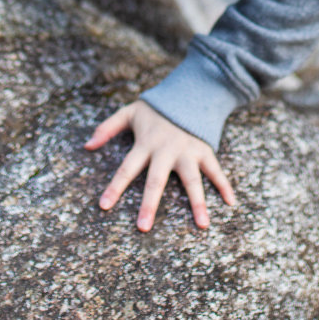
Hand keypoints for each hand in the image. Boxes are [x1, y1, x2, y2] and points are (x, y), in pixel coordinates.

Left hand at [85, 99, 235, 232]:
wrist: (188, 92)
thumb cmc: (156, 108)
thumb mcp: (129, 112)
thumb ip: (107, 128)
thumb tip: (86, 145)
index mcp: (146, 143)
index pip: (127, 168)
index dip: (115, 187)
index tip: (104, 206)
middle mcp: (166, 150)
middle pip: (156, 180)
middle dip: (149, 204)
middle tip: (143, 227)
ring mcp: (188, 151)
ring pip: (192, 180)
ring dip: (198, 202)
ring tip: (203, 225)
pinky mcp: (205, 150)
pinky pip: (216, 170)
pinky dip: (225, 185)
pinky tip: (231, 203)